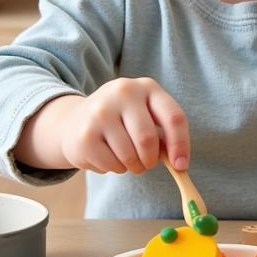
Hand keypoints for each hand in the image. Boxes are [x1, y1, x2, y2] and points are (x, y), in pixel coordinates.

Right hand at [57, 77, 189, 174]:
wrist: (76, 120)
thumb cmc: (122, 121)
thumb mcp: (145, 115)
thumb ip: (164, 133)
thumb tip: (178, 163)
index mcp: (147, 87)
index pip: (173, 117)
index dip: (181, 145)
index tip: (181, 165)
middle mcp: (123, 93)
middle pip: (148, 139)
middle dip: (151, 159)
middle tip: (146, 163)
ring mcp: (101, 112)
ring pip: (129, 156)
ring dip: (133, 166)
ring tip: (126, 159)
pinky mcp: (85, 134)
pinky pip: (111, 165)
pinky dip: (115, 169)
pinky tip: (108, 156)